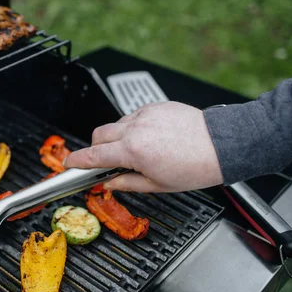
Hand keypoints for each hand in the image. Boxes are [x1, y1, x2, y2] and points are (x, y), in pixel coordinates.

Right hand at [63, 101, 223, 192]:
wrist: (222, 144)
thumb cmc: (196, 167)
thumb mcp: (159, 185)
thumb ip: (127, 183)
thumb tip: (110, 182)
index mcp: (133, 151)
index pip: (94, 155)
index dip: (77, 160)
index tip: (69, 164)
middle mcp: (135, 129)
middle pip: (99, 135)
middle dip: (96, 148)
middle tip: (107, 160)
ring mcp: (145, 114)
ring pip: (116, 124)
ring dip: (117, 137)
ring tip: (137, 150)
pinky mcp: (155, 106)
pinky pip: (134, 116)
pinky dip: (134, 127)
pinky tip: (151, 138)